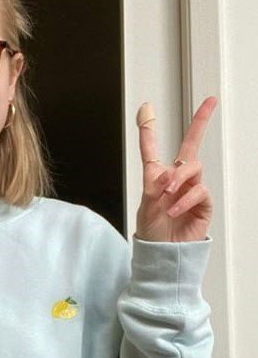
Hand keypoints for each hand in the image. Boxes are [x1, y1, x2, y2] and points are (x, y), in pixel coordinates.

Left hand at [135, 96, 216, 241]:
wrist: (163, 254)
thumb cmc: (151, 232)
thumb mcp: (145, 205)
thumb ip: (155, 184)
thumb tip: (169, 170)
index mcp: (157, 178)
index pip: (153, 151)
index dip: (150, 132)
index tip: (146, 110)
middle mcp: (176, 180)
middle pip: (191, 146)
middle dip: (201, 122)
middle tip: (210, 103)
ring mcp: (191, 190)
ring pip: (193, 167)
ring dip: (179, 176)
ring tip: (167, 192)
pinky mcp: (203, 204)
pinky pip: (199, 190)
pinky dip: (185, 199)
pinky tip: (173, 209)